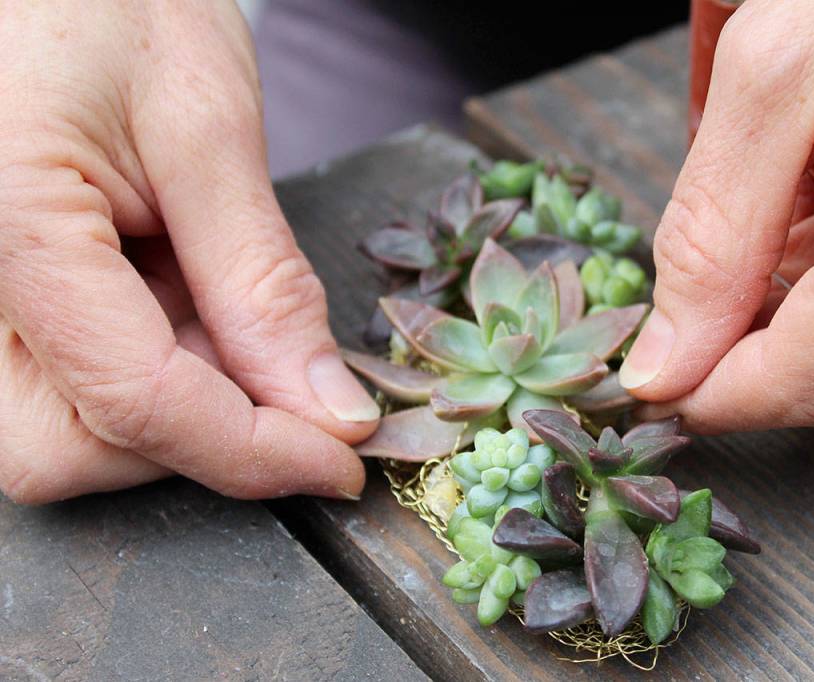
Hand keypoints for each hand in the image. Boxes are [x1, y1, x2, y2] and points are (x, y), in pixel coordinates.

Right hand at [0, 2, 377, 502]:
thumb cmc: (108, 2)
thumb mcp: (207, 130)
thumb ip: (262, 283)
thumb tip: (325, 410)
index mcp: (5, 224)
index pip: (136, 400)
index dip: (255, 450)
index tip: (342, 459)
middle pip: (73, 448)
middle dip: (199, 431)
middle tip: (274, 353)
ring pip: (67, 433)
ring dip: (177, 401)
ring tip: (211, 289)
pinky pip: (68, 386)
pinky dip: (151, 370)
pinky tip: (178, 294)